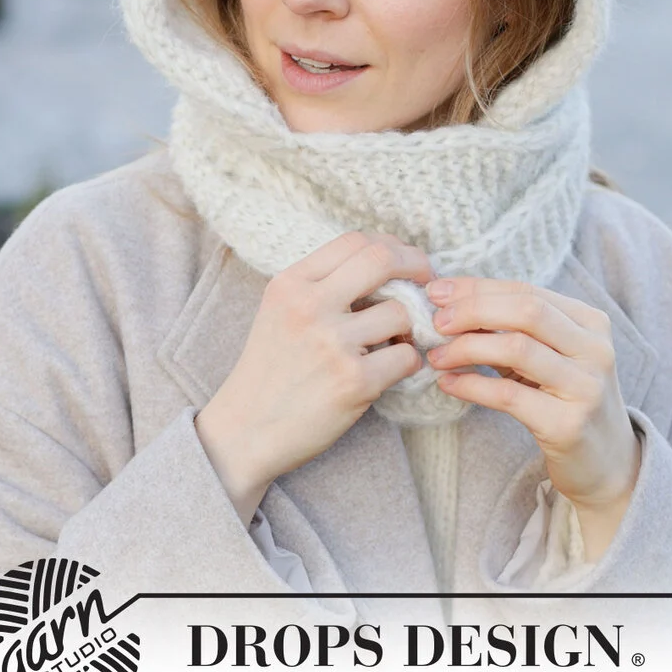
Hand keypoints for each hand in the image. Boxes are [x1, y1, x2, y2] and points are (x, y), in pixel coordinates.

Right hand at [195, 231, 434, 524]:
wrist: (245, 430)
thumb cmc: (270, 370)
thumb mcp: (280, 310)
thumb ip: (323, 284)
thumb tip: (387, 262)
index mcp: (290, 284)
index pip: (355, 241)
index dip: (391, 246)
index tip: (404, 262)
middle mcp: (309, 306)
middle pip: (382, 259)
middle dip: (416, 266)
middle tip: (426, 283)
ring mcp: (332, 343)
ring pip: (401, 312)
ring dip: (409, 327)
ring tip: (394, 342)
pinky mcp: (354, 381)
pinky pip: (407, 356)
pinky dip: (408, 362)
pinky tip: (391, 370)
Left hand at [425, 276, 640, 558]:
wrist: (606, 464)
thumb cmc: (564, 400)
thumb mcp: (547, 357)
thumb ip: (511, 329)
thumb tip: (449, 303)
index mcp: (591, 322)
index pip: (527, 290)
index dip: (478, 288)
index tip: (437, 290)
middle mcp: (595, 349)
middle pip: (526, 311)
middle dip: (473, 309)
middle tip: (436, 321)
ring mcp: (585, 387)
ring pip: (517, 348)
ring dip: (467, 347)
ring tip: (437, 355)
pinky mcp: (568, 425)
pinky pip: (509, 396)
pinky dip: (472, 385)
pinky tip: (448, 383)